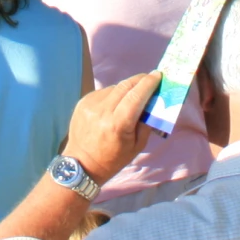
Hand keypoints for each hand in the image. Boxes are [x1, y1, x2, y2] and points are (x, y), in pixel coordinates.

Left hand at [60, 71, 162, 186]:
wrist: (82, 164)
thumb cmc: (114, 159)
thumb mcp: (137, 146)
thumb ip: (146, 122)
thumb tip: (153, 101)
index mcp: (118, 124)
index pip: (136, 96)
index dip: (148, 83)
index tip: (158, 75)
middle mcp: (103, 110)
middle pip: (125, 86)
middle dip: (139, 80)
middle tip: (150, 78)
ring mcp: (90, 104)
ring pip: (114, 87)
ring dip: (126, 88)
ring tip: (133, 94)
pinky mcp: (82, 102)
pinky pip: (103, 92)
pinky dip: (113, 94)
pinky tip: (115, 103)